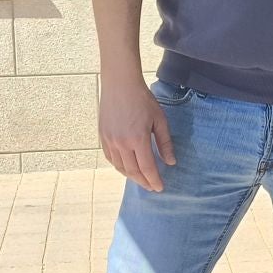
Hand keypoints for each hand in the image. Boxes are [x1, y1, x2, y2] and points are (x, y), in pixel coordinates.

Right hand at [99, 76, 175, 191]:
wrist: (120, 85)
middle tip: (152, 187)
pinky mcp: (103, 137)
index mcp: (138, 139)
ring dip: (131, 176)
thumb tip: (170, 162)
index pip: (147, 168)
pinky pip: (111, 158)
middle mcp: (121, 143)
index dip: (154, 180)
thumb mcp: (159, 120)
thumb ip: (165, 143)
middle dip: (143, 182)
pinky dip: (119, 167)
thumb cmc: (143, 99)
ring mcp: (110, 141)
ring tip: (141, 179)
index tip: (160, 188)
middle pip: (133, 171)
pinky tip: (127, 168)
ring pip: (120, 167)